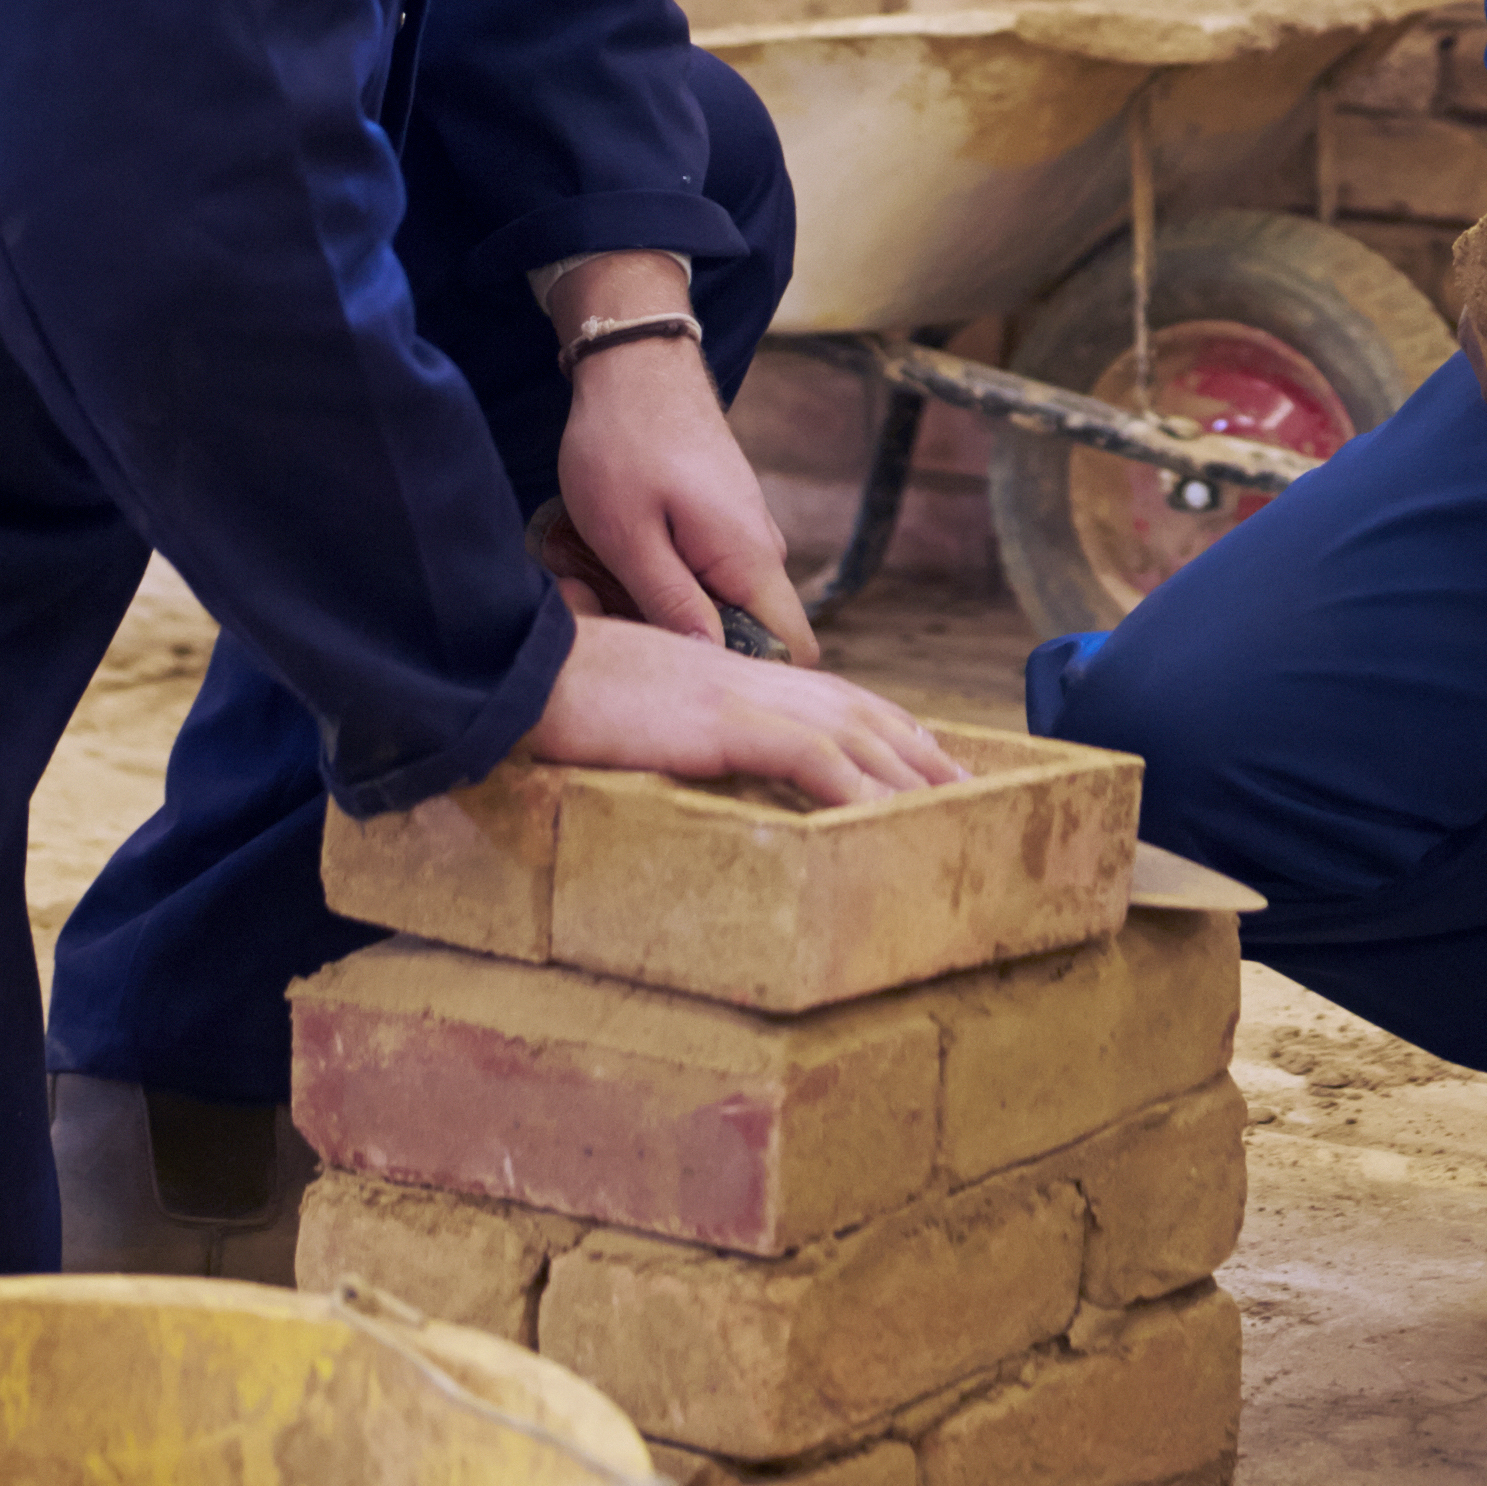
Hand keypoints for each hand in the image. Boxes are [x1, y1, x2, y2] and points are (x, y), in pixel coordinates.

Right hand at [527, 614, 969, 805]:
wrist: (515, 668)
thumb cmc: (560, 692)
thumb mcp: (636, 713)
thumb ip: (677, 731)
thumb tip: (690, 761)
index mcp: (734, 675)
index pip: (832, 698)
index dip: (887, 727)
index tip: (927, 757)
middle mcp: (750, 680)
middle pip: (861, 713)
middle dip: (921, 753)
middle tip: (971, 789)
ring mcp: (739, 698)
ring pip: (849, 736)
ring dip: (907, 775)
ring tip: (953, 811)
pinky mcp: (720, 723)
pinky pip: (805, 758)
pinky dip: (852, 786)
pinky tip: (885, 817)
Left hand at [540, 256, 819, 661]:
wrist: (634, 363)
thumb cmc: (624, 445)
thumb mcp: (629, 537)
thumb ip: (672, 606)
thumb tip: (710, 667)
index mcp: (751, 561)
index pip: (792, 651)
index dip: (750, 681)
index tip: (681, 680)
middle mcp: (762, 551)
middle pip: (745, 636)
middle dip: (680, 643)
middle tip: (607, 615)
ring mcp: (743, 534)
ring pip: (716, 605)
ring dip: (660, 608)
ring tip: (596, 580)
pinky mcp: (721, 521)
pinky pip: (702, 575)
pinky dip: (658, 577)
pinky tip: (610, 557)